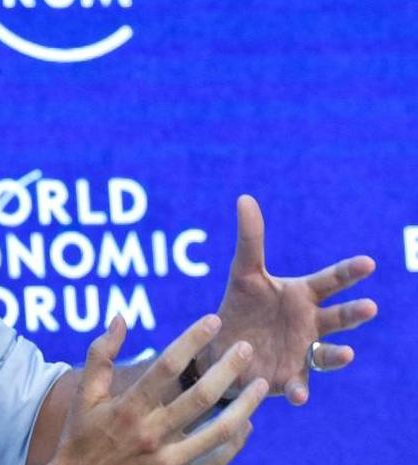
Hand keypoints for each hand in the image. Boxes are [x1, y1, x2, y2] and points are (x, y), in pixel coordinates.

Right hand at [52, 315, 268, 464]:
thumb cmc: (81, 434)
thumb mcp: (84, 394)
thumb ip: (101, 354)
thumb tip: (120, 317)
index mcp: (128, 406)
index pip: (166, 366)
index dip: (191, 340)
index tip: (213, 320)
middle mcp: (151, 432)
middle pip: (201, 396)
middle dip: (228, 369)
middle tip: (247, 348)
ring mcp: (167, 457)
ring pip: (218, 430)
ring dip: (244, 406)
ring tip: (261, 385)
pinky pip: (216, 459)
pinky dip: (236, 441)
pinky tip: (247, 422)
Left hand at [204, 195, 377, 404]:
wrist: (224, 346)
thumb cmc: (243, 306)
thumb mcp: (243, 273)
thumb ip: (250, 240)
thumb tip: (244, 198)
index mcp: (304, 295)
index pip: (331, 281)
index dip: (348, 272)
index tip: (367, 263)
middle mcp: (311, 324)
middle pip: (339, 317)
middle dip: (354, 313)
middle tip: (369, 306)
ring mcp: (304, 352)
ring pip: (328, 353)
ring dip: (338, 354)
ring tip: (347, 352)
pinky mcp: (289, 378)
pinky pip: (300, 386)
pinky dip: (301, 390)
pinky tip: (300, 396)